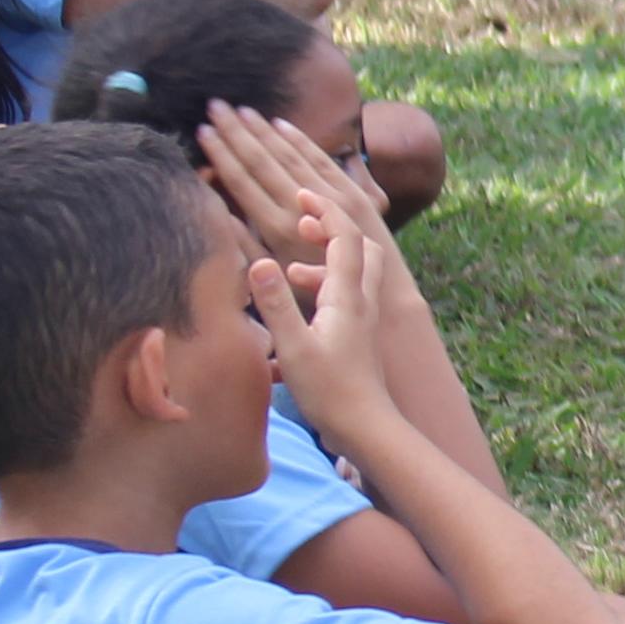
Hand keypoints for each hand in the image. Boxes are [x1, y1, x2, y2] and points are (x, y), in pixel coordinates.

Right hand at [198, 103, 400, 286]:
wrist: (386, 305)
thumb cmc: (320, 298)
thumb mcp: (276, 281)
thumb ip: (246, 249)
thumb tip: (219, 216)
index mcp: (280, 231)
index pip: (243, 182)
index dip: (220, 154)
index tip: (202, 131)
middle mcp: (306, 210)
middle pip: (264, 161)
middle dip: (236, 131)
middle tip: (214, 106)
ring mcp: (335, 198)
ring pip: (291, 154)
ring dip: (264, 129)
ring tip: (240, 109)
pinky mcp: (356, 194)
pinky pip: (321, 159)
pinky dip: (300, 141)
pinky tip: (281, 125)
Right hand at [246, 214, 394, 449]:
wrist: (367, 429)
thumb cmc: (330, 391)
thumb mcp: (294, 347)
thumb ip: (274, 304)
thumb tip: (257, 261)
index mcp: (348, 297)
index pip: (344, 237)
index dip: (325, 211)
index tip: (302, 194)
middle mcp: (362, 302)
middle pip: (360, 249)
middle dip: (332, 230)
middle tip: (301, 225)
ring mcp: (363, 321)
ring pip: (354, 275)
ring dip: (324, 264)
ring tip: (288, 272)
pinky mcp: (359, 338)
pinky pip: (346, 300)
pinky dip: (324, 291)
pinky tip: (296, 313)